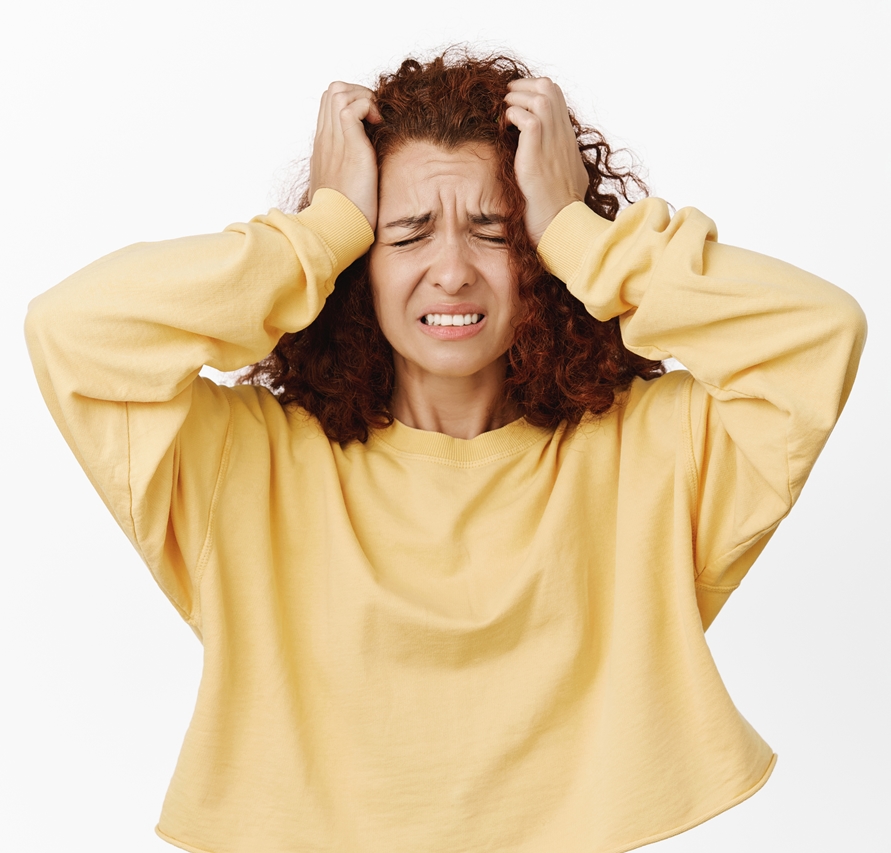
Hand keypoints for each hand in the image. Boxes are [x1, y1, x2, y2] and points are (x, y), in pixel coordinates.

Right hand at [309, 82, 380, 229]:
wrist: (336, 228)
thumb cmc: (343, 214)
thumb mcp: (343, 186)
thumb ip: (348, 170)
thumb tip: (364, 167)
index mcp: (323, 147)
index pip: (330, 105)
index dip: (352, 102)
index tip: (369, 122)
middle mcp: (325, 139)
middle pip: (333, 91)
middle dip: (359, 94)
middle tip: (375, 117)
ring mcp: (334, 140)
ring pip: (339, 91)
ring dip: (363, 97)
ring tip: (376, 121)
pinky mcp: (350, 146)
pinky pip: (353, 107)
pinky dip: (369, 108)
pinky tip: (378, 127)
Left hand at [504, 78, 588, 246]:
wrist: (560, 222)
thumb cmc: (557, 208)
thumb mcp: (563, 177)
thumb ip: (556, 160)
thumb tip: (549, 158)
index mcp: (566, 138)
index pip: (555, 96)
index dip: (534, 90)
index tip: (517, 100)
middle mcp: (562, 134)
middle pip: (549, 87)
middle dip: (523, 86)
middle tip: (507, 99)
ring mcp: (553, 140)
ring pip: (539, 96)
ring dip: (516, 99)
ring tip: (504, 114)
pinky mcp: (538, 150)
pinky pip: (526, 117)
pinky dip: (512, 116)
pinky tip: (505, 129)